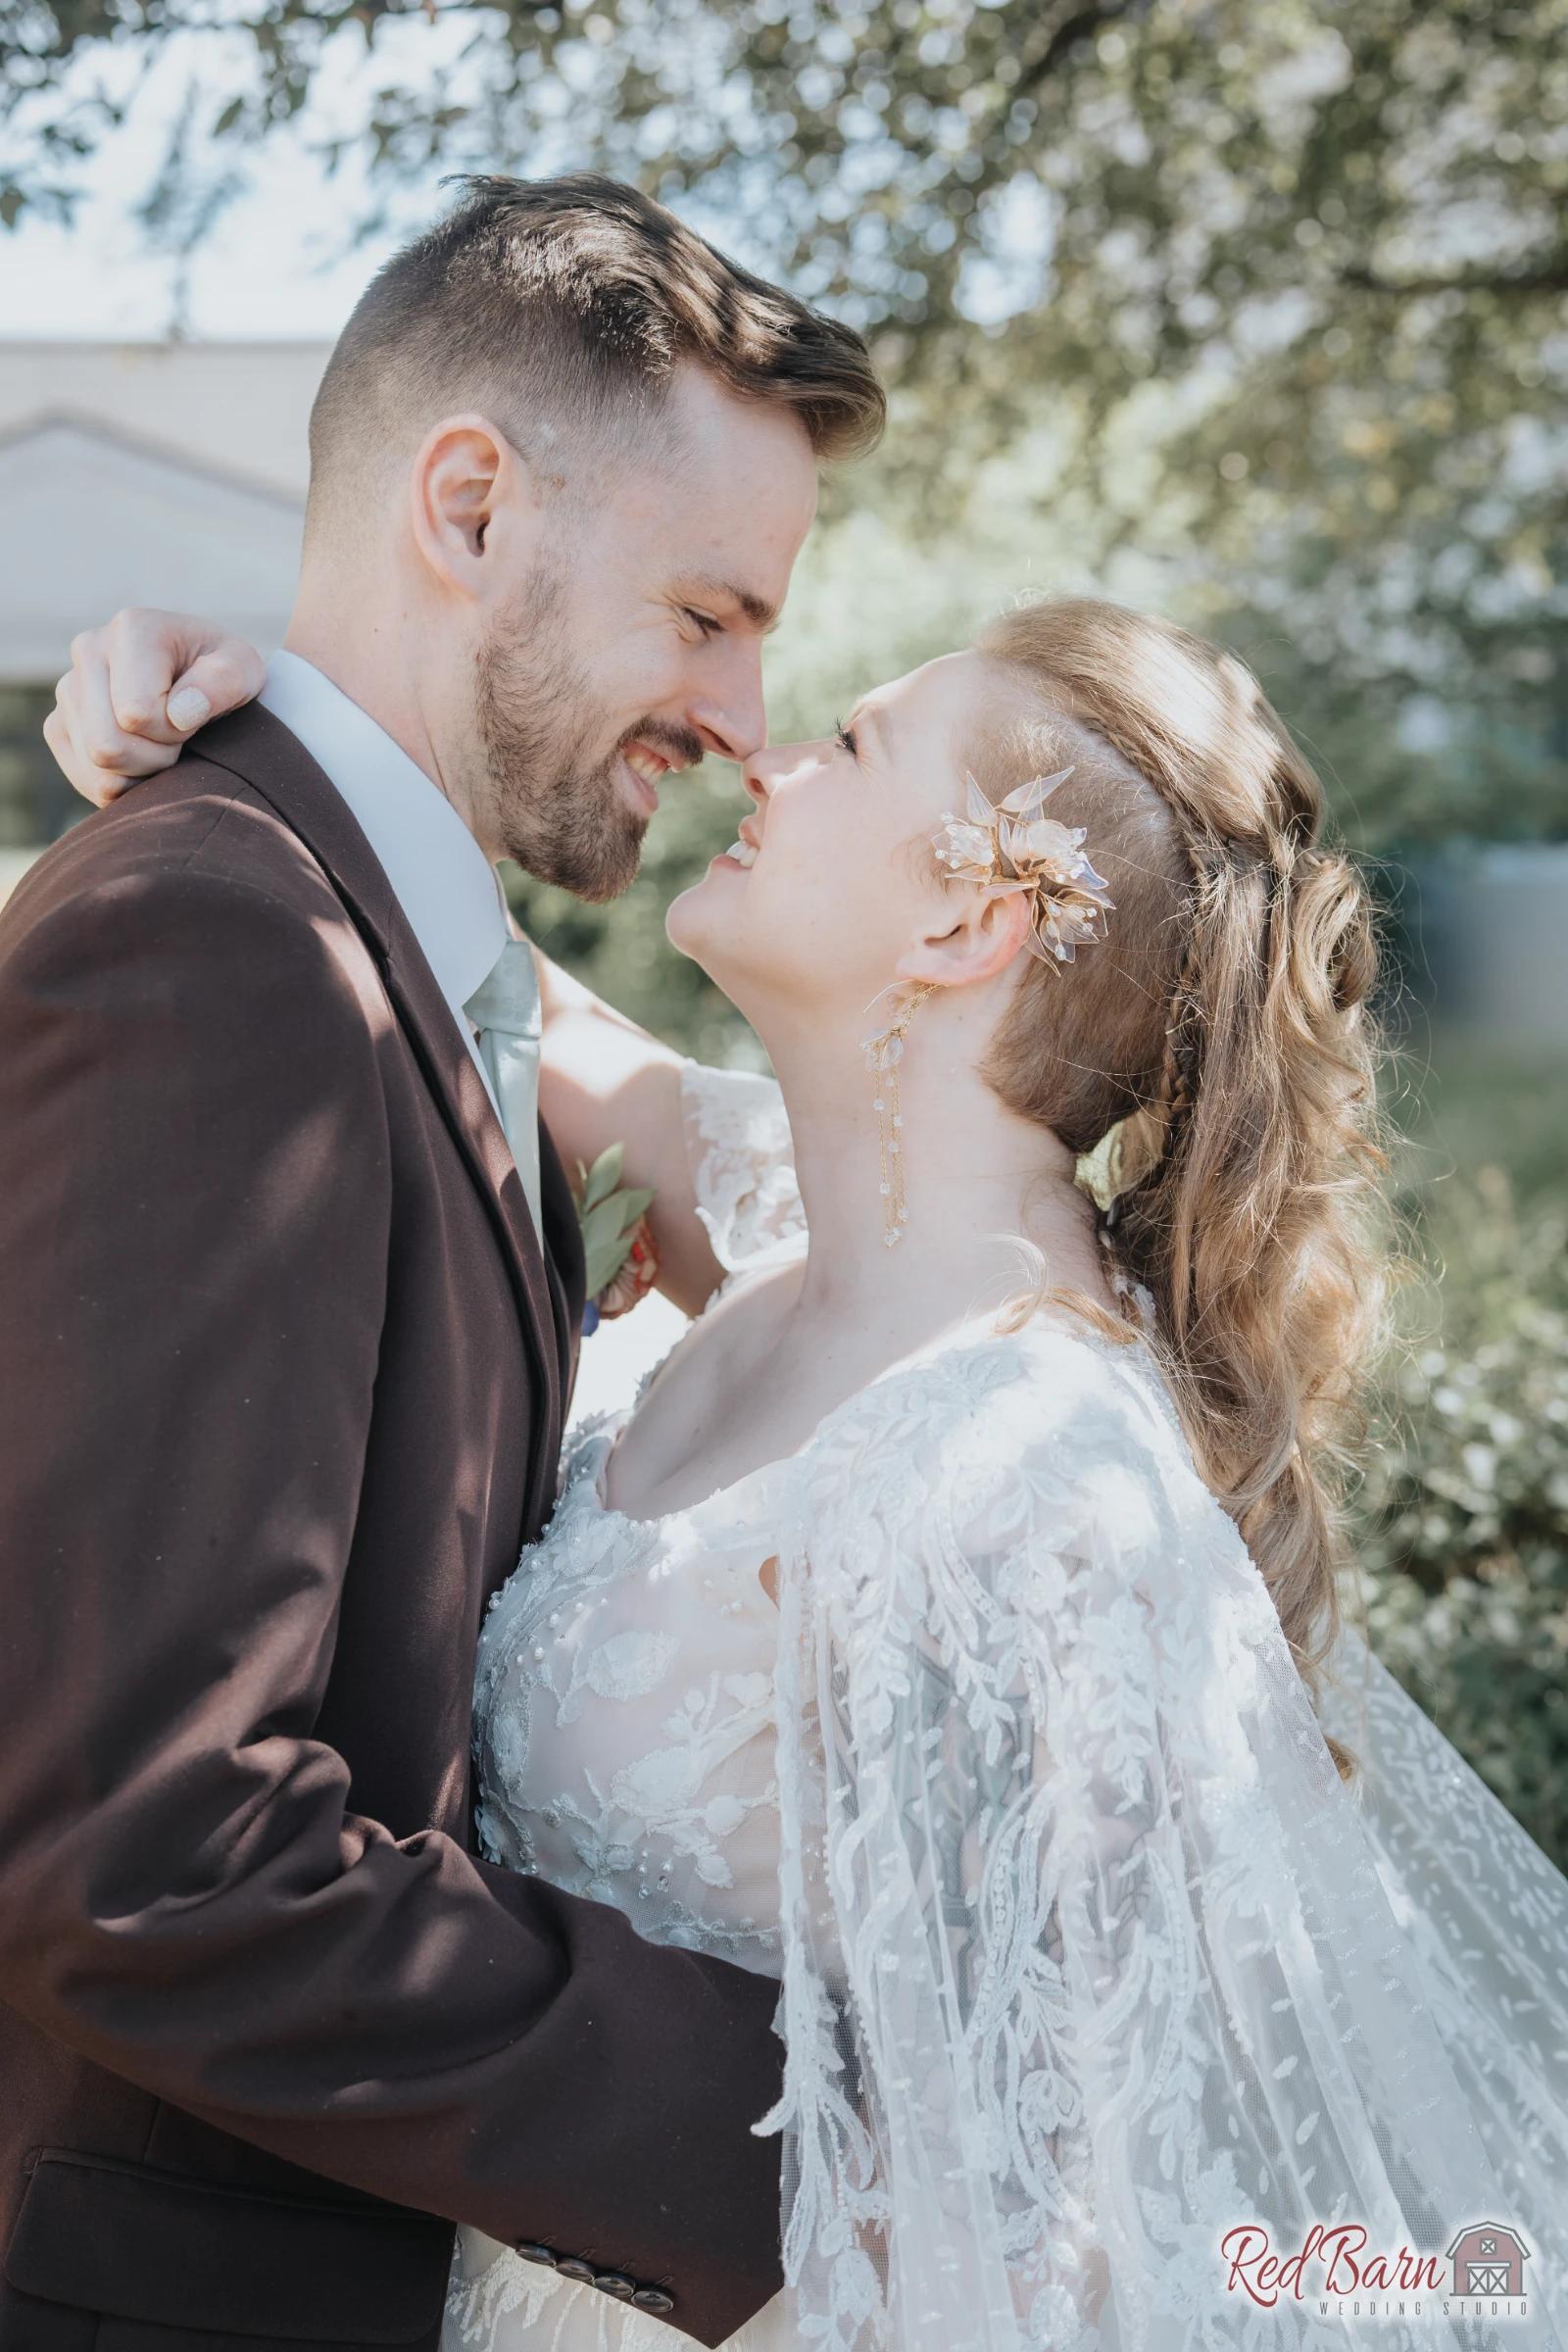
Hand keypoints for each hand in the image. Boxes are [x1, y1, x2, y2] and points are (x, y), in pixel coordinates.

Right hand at [44, 609, 266, 808]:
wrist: (201, 682)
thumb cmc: (224, 676)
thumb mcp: (243, 670)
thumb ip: (224, 682)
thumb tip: (180, 713)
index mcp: (132, 629)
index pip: (136, 714)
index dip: (175, 732)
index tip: (193, 716)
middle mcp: (89, 650)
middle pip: (107, 746)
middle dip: (156, 758)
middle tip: (180, 739)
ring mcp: (68, 688)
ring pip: (96, 767)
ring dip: (141, 772)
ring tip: (162, 745)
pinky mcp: (59, 724)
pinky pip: (86, 779)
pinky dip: (122, 784)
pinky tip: (143, 760)